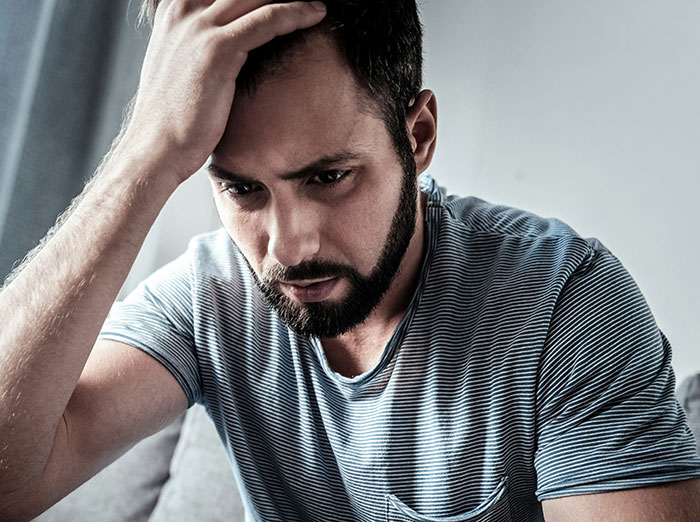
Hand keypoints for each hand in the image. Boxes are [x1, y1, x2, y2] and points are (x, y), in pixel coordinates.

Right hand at [120, 0, 326, 183]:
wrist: (156, 147)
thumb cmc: (172, 116)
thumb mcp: (178, 65)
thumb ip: (196, 43)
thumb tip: (225, 43)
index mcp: (173, 10)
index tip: (275, 0)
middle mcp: (183, 10)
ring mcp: (199, 27)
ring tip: (316, 1)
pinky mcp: (218, 49)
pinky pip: (267, 19)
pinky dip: (295, 13)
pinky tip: (315, 12)